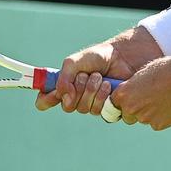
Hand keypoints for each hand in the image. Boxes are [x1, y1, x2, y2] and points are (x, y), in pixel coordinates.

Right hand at [35, 31, 159, 113]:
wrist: (124, 57)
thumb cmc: (99, 57)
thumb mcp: (76, 61)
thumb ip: (64, 77)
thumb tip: (62, 97)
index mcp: (65, 87)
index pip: (46, 100)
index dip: (45, 100)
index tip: (51, 94)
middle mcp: (77, 98)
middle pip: (68, 107)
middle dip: (78, 90)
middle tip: (87, 76)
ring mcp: (93, 105)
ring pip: (85, 109)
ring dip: (92, 91)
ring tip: (101, 78)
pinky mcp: (109, 109)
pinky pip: (101, 113)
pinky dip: (104, 98)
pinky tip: (110, 87)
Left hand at [105, 51, 170, 130]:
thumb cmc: (166, 70)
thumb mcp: (143, 74)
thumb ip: (133, 88)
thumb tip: (130, 96)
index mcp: (123, 94)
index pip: (114, 103)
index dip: (123, 101)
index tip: (131, 98)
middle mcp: (131, 108)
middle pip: (128, 115)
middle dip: (135, 110)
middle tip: (150, 99)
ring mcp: (145, 118)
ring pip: (144, 119)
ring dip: (151, 113)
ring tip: (165, 98)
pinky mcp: (158, 125)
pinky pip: (157, 123)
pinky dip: (163, 116)